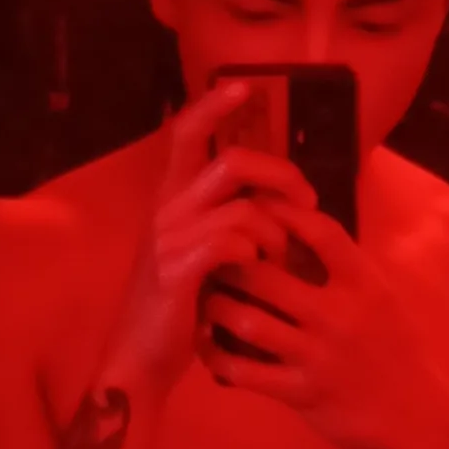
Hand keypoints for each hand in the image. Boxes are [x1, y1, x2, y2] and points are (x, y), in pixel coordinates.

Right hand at [105, 80, 318, 400]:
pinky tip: (255, 274)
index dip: (213, 105)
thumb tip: (273, 204)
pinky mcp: (177, 271)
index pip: (186, 132)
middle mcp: (166, 210)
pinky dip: (254, 256)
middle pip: (232, 162)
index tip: (246, 88)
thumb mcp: (197, 257)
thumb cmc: (177, 311)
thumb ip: (223, 224)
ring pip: (242, 208)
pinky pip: (231, 244)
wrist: (141, 360)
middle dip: (281, 175)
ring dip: (275, 232)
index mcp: (170, 200)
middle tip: (307, 199)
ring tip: (280, 259)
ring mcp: (169, 239)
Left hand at [197, 199, 448, 448]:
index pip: (320, 232)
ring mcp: (319, 355)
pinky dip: (218, 357)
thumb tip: (303, 232)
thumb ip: (347, 271)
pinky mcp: (303, 393)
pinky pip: (246, 373)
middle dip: (231, 264)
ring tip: (205, 300)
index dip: (282, 214)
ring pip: (248, 322)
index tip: (255, 208)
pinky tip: (207, 347)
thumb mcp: (383, 301)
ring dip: (217, 308)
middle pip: (267, 275)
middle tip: (210, 259)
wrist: (417, 416)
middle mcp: (340, 314)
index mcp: (365, 284)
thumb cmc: (397, 352)